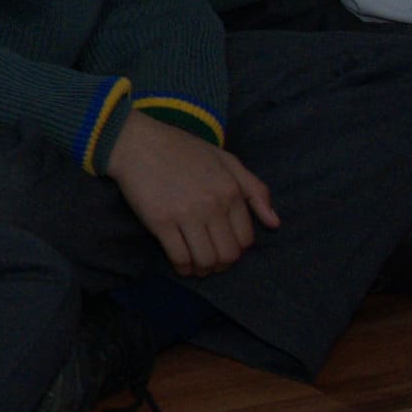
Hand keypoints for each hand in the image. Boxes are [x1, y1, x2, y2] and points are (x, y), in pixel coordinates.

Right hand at [102, 113, 278, 275]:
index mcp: (231, 190)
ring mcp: (187, 214)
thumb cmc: (182, 149)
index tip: (223, 247)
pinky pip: (180, 257)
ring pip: (206, 260)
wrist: (137, 142)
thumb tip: (274, 224)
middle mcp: (213, 205)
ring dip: (203, 270)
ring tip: (197, 267)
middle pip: (228, 254)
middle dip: (221, 265)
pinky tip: (181, 266)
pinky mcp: (161, 222)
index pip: (245, 238)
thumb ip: (255, 189)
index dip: (236, 249)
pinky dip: (183, 268)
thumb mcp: (226, 160)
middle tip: (211, 262)